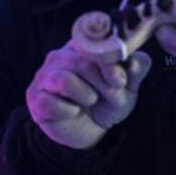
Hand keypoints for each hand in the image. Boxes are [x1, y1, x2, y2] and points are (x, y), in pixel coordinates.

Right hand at [26, 41, 150, 148]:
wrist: (90, 131)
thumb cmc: (106, 101)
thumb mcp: (127, 87)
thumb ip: (135, 70)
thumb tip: (140, 59)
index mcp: (81, 47)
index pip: (93, 44)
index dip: (109, 62)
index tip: (121, 80)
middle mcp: (59, 56)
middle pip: (81, 62)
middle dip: (103, 83)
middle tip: (115, 97)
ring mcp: (43, 77)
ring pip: (63, 80)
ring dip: (85, 95)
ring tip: (92, 101)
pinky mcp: (35, 99)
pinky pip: (49, 102)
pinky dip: (67, 110)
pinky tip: (74, 112)